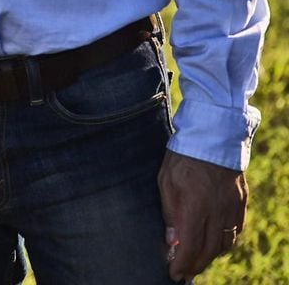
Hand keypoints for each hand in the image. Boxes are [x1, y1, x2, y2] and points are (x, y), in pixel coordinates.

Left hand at [159, 149, 246, 280]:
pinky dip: (224, 242)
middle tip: (184, 273)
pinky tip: (214, 243)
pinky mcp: (240, 203)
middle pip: (209, 251)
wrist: (213, 135)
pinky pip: (235, 231)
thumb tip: (172, 241)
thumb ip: (170, 212)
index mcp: (196, 206)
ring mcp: (232, 208)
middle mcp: (217, 212)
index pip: (190, 246)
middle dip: (196, 265)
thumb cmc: (183, 155)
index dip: (182, 264)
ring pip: (224, 244)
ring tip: (197, 260)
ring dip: (210, 256)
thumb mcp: (166, 180)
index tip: (173, 274)